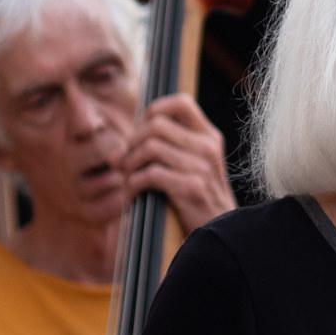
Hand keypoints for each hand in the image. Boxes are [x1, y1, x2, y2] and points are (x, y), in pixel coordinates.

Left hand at [122, 93, 235, 232]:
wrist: (219, 231)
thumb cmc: (197, 199)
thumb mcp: (192, 166)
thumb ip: (162, 151)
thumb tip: (116, 152)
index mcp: (209, 137)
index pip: (181, 103)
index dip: (155, 110)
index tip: (142, 131)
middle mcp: (208, 148)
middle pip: (156, 126)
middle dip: (132, 144)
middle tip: (126, 164)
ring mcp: (202, 167)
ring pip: (150, 148)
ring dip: (130, 165)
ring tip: (129, 179)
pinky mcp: (192, 188)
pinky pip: (150, 174)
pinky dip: (134, 185)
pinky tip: (135, 195)